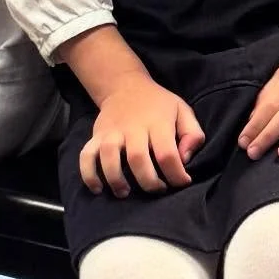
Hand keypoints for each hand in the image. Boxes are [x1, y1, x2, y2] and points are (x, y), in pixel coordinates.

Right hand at [80, 76, 205, 197]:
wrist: (125, 85)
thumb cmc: (157, 105)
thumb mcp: (182, 111)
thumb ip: (192, 135)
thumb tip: (185, 160)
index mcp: (157, 122)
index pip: (167, 154)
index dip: (177, 175)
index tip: (182, 182)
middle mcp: (132, 127)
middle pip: (137, 159)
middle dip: (149, 182)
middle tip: (157, 189)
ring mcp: (111, 132)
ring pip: (109, 157)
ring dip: (116, 180)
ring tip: (125, 193)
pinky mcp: (96, 136)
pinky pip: (86, 155)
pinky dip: (89, 174)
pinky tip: (98, 189)